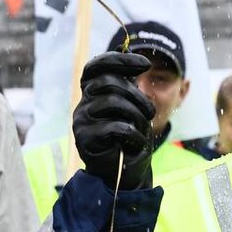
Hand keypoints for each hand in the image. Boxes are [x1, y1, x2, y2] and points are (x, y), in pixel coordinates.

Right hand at [73, 51, 155, 188]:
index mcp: (93, 93)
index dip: (119, 60)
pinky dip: (134, 134)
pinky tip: (138, 142)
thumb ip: (129, 86)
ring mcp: (81, 120)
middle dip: (136, 95)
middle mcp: (83, 103)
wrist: (123, 172)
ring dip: (136, 114)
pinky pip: (115, 127)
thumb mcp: (132, 107)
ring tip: (144, 127)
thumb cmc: (129, 137)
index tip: (146, 64)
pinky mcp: (84, 138)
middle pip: (108, 82)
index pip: (96, 66)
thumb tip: (137, 60)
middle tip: (150, 111)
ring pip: (112, 101)